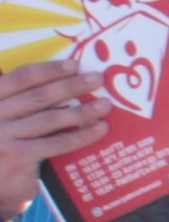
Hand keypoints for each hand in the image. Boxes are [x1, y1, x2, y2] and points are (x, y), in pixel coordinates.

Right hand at [0, 55, 106, 209]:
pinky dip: (82, 135)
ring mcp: (3, 136)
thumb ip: (23, 106)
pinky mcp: (18, 156)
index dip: (48, 70)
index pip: (20, 78)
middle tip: (98, 79)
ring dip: (83, 110)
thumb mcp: (6, 121)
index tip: (74, 65)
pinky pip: (57, 142)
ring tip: (105, 105)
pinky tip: (100, 129)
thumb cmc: (3, 150)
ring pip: (51, 118)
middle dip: (71, 85)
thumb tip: (65, 86)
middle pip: (39, 96)